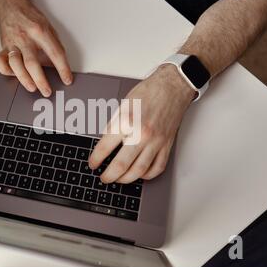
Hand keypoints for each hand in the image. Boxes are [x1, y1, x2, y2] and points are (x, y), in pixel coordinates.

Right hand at [0, 0, 72, 96]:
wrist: (11, 5)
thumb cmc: (30, 17)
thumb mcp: (49, 28)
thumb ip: (54, 46)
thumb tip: (59, 65)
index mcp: (40, 32)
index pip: (55, 53)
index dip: (63, 69)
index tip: (67, 79)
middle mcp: (25, 38)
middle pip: (32, 63)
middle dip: (41, 80)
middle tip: (47, 91)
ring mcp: (12, 43)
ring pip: (16, 65)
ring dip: (24, 79)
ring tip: (32, 87)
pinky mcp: (3, 47)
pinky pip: (1, 62)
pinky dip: (6, 71)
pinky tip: (14, 75)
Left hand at [89, 65, 194, 183]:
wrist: (173, 86)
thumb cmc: (149, 92)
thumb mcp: (123, 105)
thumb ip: (114, 125)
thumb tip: (105, 142)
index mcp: (126, 122)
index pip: (104, 147)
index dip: (95, 159)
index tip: (93, 164)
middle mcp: (141, 134)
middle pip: (121, 165)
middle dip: (109, 176)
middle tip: (103, 178)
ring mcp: (156, 141)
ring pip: (139, 171)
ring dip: (126, 179)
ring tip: (118, 179)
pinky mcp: (167, 145)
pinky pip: (157, 167)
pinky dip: (147, 175)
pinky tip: (140, 173)